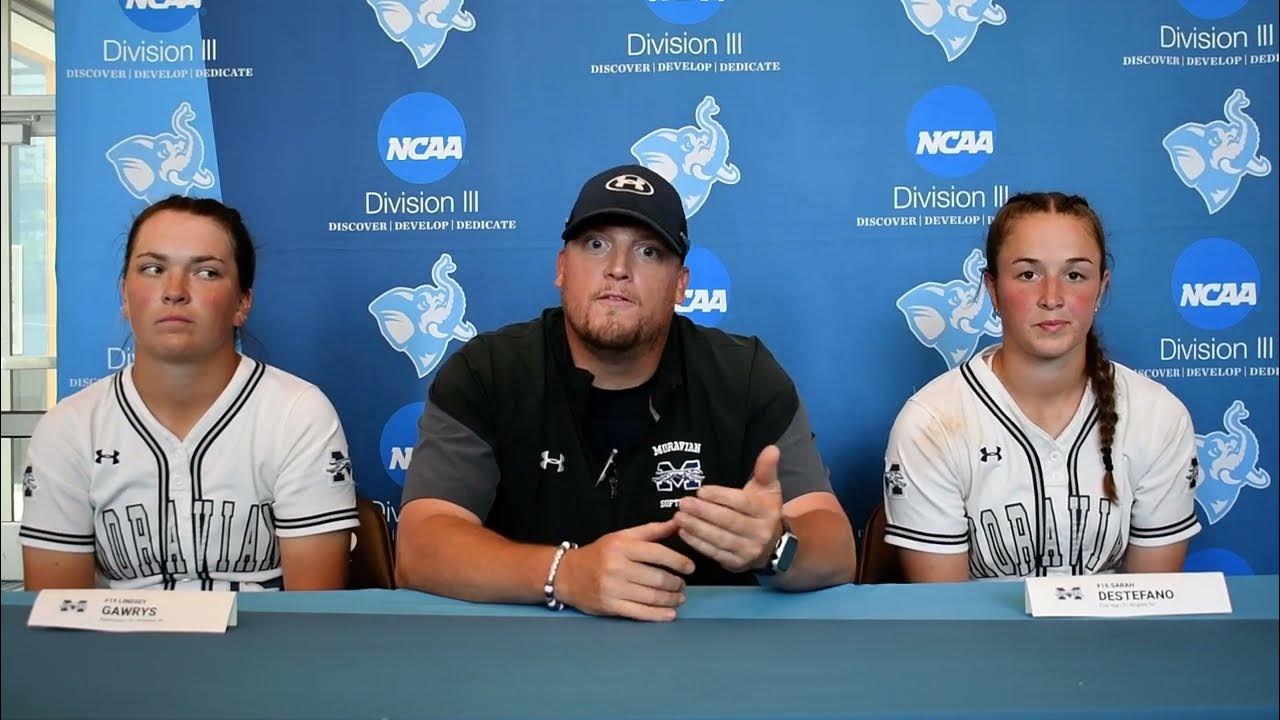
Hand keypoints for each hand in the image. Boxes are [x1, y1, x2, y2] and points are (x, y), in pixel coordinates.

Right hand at [554, 518, 694, 621]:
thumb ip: (651, 531)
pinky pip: (639, 613)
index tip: (690, 567)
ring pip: (651, 597)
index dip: (678, 561)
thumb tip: (679, 522)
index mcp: (622, 546)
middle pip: (656, 577)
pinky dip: (658, 615)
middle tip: (683, 585)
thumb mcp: (622, 536)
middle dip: (675, 583)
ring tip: (679, 598)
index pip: (657, 553)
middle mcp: (617, 566)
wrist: (566, 574)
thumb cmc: (599, 554)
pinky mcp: (610, 606)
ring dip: (670, 599)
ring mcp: (613, 588)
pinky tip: (669, 614)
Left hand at [675, 445, 783, 573]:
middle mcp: (759, 532)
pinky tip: (683, 532)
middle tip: (683, 503)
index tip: (701, 490)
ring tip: (678, 517)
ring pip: (720, 539)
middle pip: (728, 521)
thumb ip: (766, 469)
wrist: (774, 545)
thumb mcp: (768, 489)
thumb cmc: (763, 510)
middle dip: (704, 512)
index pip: (741, 503)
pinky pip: (715, 553)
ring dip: (697, 528)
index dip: (720, 497)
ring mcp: (748, 551)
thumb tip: (771, 448)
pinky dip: (698, 544)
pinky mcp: (737, 564)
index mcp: (766, 511)